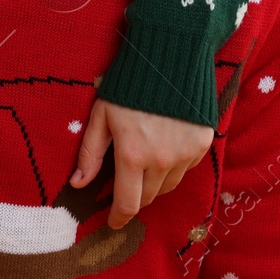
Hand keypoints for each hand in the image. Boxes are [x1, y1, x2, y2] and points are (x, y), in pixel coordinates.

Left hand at [69, 99, 213, 228]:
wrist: (169, 56)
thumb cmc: (127, 85)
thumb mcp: (101, 115)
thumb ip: (90, 152)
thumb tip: (77, 183)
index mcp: (132, 155)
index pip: (128, 203)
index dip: (119, 218)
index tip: (113, 222)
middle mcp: (162, 160)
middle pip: (148, 197)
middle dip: (135, 196)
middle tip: (125, 183)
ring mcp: (185, 153)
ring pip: (168, 185)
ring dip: (154, 182)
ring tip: (145, 160)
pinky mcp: (202, 144)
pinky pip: (186, 168)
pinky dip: (174, 165)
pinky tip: (165, 144)